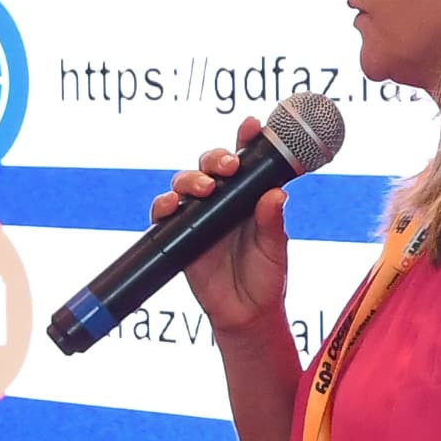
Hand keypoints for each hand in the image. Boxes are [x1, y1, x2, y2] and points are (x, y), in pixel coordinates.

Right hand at [166, 124, 293, 340]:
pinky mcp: (179, 235)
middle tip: (229, 165)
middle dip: (217, 157)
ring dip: (192, 178)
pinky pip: (164, 213)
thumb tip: (275, 193)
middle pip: (212, 165)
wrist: (246, 315)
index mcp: (250, 197)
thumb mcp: (275, 249)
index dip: (248, 139)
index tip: (252, 125)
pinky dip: (164, 204)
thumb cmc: (266, 277)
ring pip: (186, 183)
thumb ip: (272, 222)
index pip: (247, 160)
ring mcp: (199, 216)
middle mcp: (223, 201)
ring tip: (206, 187)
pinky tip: (172, 205)